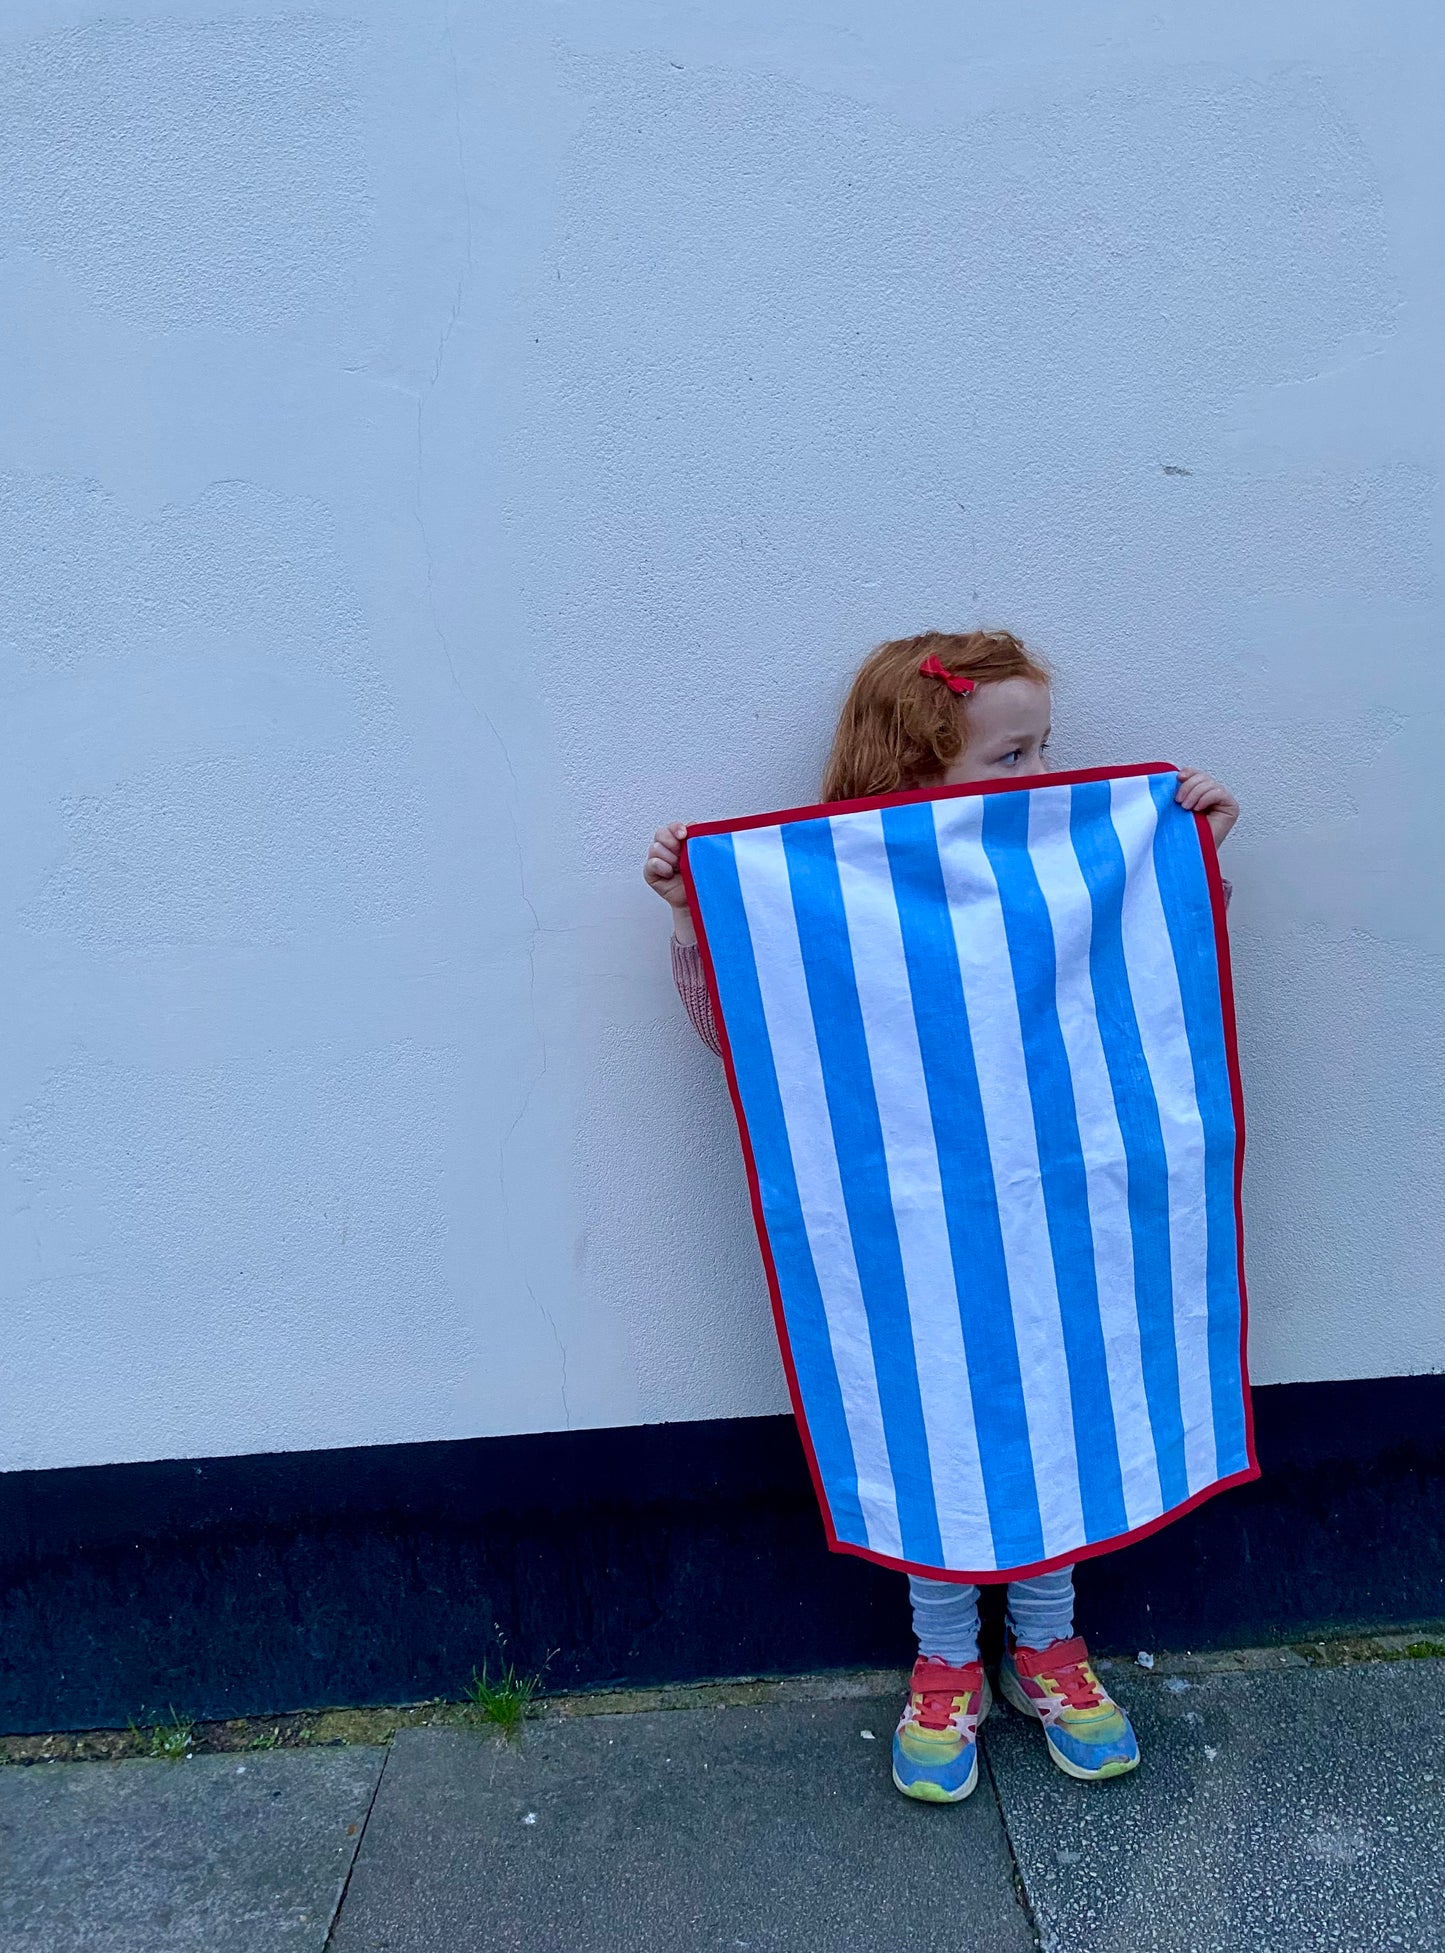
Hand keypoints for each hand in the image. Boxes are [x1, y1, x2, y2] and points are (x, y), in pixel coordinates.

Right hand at [643, 822, 696, 942]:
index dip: (676, 828)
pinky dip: (661, 867)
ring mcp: (658, 860)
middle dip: (671, 842)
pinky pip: (651, 863)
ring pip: (655, 848)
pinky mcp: (651, 873)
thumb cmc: (701, 879)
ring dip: (669, 857)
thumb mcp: (704, 857)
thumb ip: (698, 839)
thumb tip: (694, 825)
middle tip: (681, 854)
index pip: (673, 827)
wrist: (697, 901)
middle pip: (661, 834)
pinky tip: (670, 873)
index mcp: (680, 842)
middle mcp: (668, 849)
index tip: (684, 834)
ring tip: (678, 867)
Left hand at [1175, 768, 1238, 846]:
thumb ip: (1180, 789)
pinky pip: (1219, 792)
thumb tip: (1176, 774)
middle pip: (1202, 777)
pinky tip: (1198, 809)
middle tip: (1179, 801)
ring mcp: (1222, 800)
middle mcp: (1212, 794)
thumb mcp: (1177, 805)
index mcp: (1199, 792)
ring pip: (1209, 783)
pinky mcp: (1231, 807)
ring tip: (1186, 808)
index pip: (1196, 774)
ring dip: (1195, 794)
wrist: (1189, 850)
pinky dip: (1206, 798)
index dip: (1189, 772)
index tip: (1178, 778)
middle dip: (1189, 786)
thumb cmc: (1182, 831)